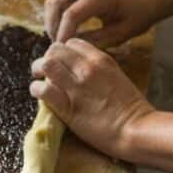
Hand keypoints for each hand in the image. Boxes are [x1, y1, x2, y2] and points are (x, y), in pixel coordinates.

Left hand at [30, 39, 153, 158]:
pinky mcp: (68, 107)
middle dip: (47, 58)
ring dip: (39, 71)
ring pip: (46, 65)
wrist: (136, 130)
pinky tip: (39, 94)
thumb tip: (79, 68)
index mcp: (101, 59)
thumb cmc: (131, 108)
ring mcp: (77, 87)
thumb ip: (98, 69)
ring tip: (40, 80)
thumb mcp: (117, 76)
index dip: (63, 52)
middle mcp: (87, 68)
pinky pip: (43, 90)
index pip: (72, 43)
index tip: (62, 62)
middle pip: (55, 50)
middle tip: (46, 71)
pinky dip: (36, 90)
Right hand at [43, 0, 167, 45]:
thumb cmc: (140, 15)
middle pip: (56, 4)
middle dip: (52, 27)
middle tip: (57, 46)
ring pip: (54, 1)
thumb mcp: (122, 33)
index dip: (63, 34)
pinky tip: (64, 31)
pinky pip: (60, 1)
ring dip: (52, 21)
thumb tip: (72, 48)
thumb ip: (96, 40)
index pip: (71, 15)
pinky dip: (57, 16)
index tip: (61, 51)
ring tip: (59, 39)